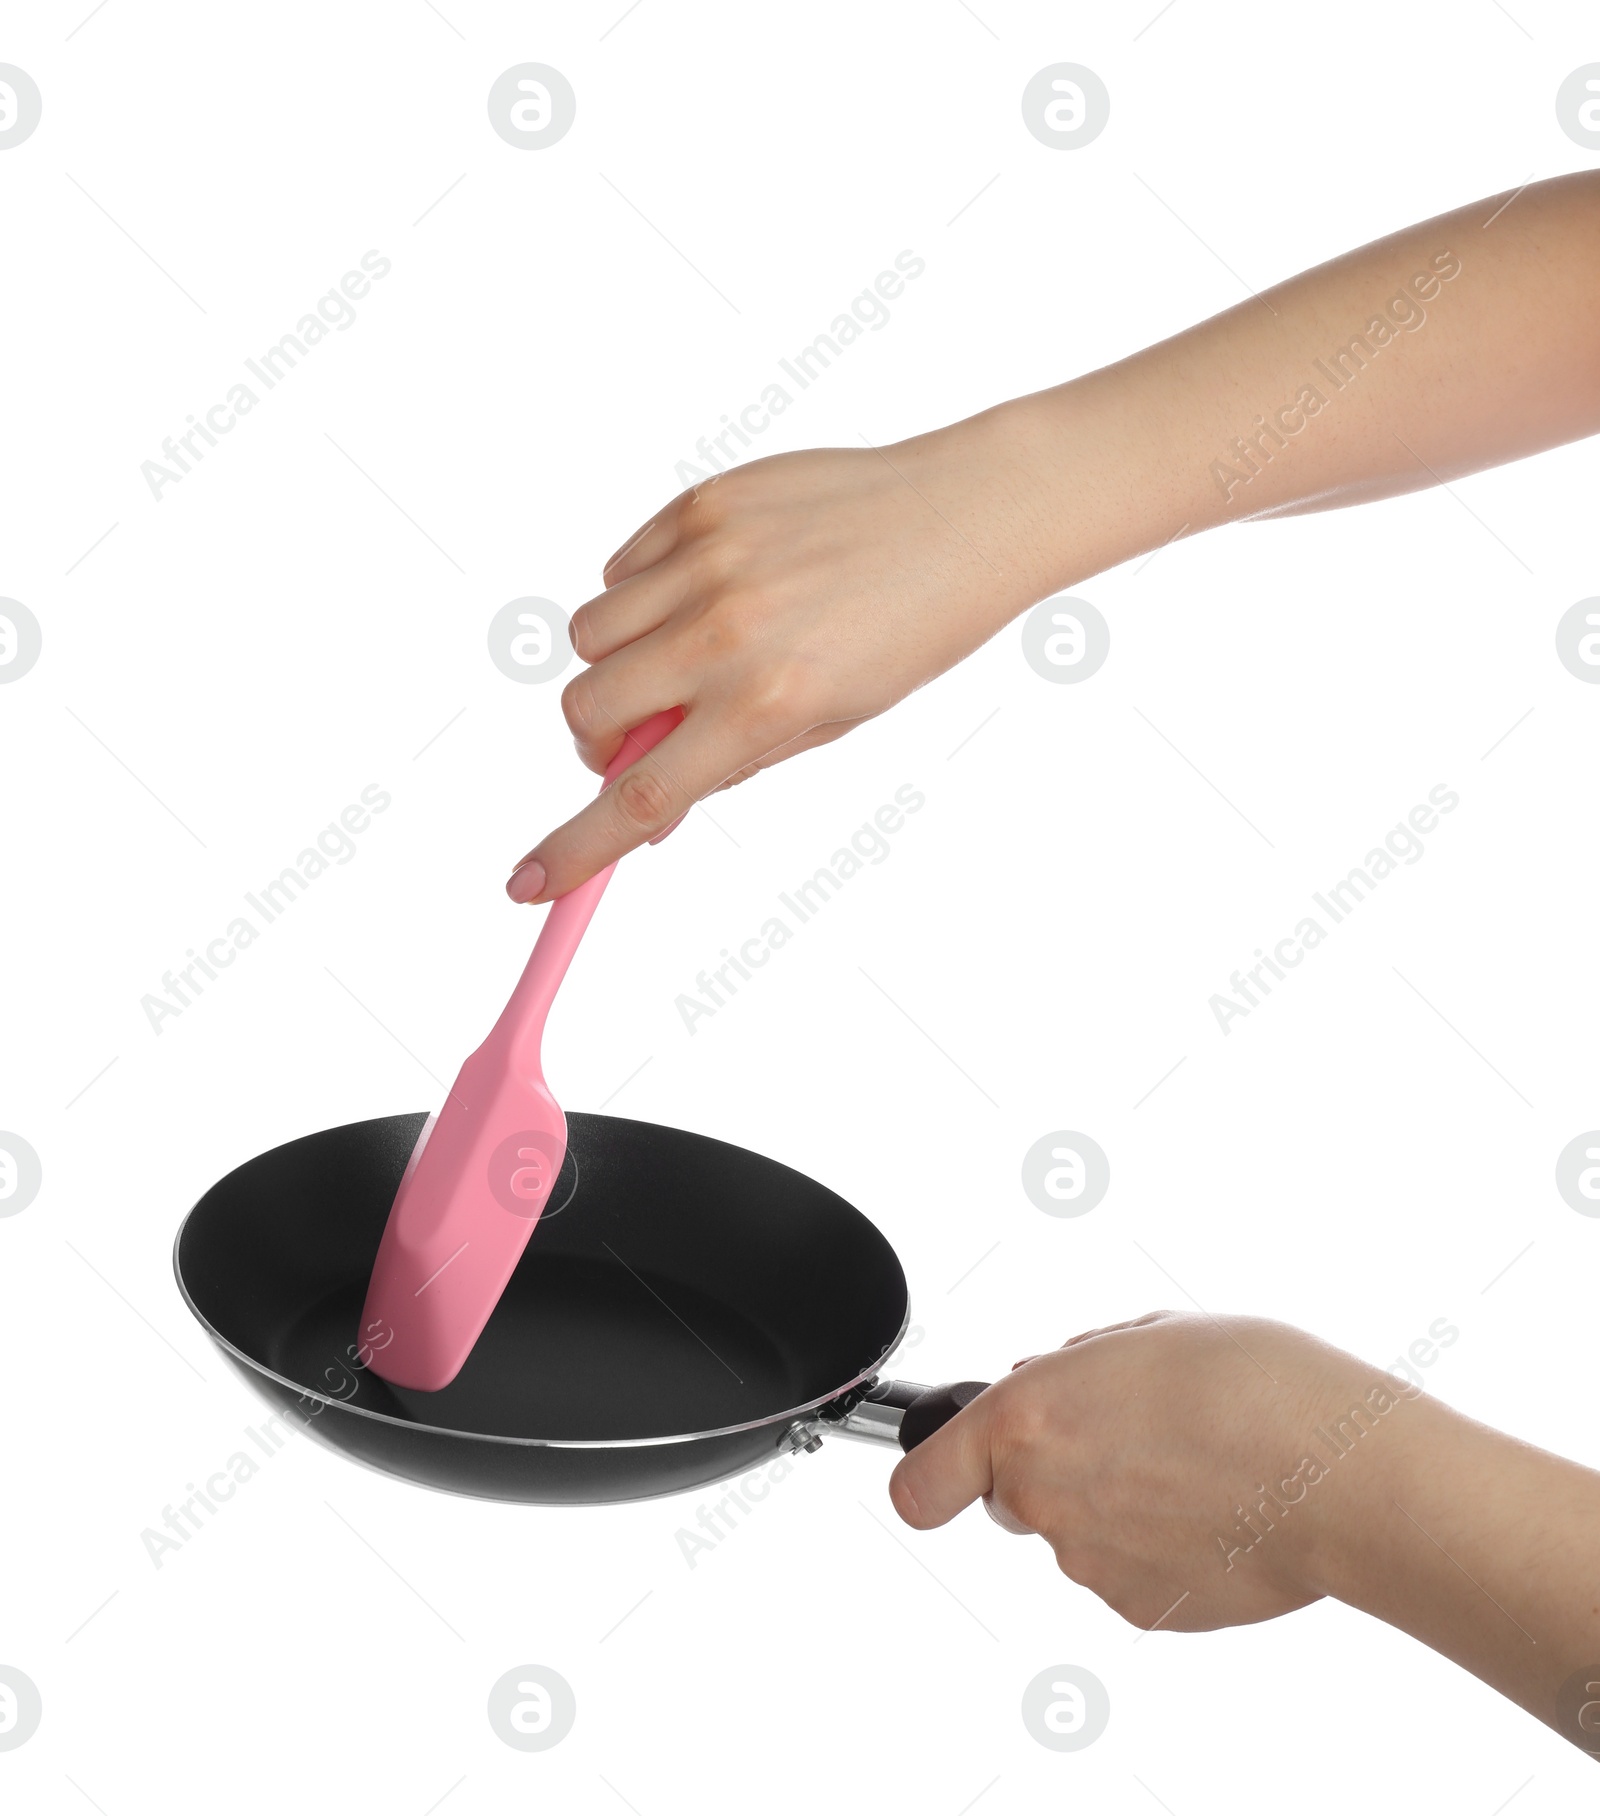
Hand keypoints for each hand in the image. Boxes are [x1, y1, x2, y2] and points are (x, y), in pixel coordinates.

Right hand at [506, 421, 1046, 901]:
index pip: (640, 797)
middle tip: (640, 738)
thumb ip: (730, 759)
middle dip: (596, 740)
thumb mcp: (829, 722)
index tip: (529, 883)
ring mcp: (707, 561)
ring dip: (614, 664)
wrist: (962, 519)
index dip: (575, 850)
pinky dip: (640, 595)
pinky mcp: (701, 504)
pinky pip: (620, 567)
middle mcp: (726, 632)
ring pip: (588, 635)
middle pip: (587, 708)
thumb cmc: (907, 633)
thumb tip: (648, 799)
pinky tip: (703, 595)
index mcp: (766, 703)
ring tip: (682, 655)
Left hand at [888, 1310, 1428, 1632]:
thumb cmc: (1256, 1385)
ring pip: (1080, 1534)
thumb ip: (1074, 1367)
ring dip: (1118, 1507)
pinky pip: (1130, 1573)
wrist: (1342, 1473)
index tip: (934, 1476)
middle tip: (1133, 1437)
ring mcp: (1091, 1564)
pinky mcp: (1144, 1609)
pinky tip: (1214, 1513)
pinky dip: (1160, 1548)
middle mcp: (1043, 1499)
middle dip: (1057, 1469)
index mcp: (1027, 1418)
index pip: (922, 1479)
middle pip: (1015, 1495)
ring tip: (1196, 1469)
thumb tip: (1046, 1380)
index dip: (929, 1475)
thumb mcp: (1146, 1334)